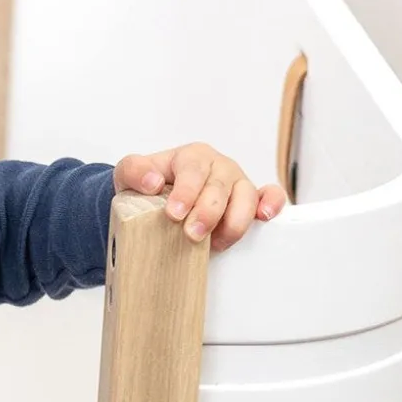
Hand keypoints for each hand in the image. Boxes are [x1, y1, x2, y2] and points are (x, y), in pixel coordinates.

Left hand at [113, 144, 285, 250]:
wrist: (154, 199)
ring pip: (247, 196)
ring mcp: (237, 182)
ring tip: (215, 243)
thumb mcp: (129, 175)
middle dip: (208, 213)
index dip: (186, 192)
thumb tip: (152, 182)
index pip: (193, 171)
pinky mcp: (250, 199)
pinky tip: (264, 217)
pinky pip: (270, 196)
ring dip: (234, 221)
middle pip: (220, 187)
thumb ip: (134, 171)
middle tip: (192, 234)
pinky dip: (272, 204)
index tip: (173, 214)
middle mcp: (218, 167)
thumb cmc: (146, 186)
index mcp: (192, 157)